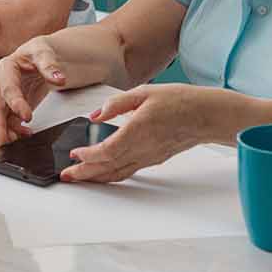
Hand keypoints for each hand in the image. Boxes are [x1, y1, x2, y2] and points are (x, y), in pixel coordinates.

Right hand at [0, 36, 68, 144]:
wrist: (41, 59)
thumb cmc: (39, 53)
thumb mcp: (44, 52)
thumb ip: (50, 66)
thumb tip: (59, 78)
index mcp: (6, 68)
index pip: (8, 89)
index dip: (15, 103)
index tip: (27, 116)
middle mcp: (1, 84)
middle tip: (3, 142)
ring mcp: (3, 98)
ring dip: (2, 132)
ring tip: (15, 142)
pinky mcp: (9, 109)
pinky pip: (5, 123)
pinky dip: (12, 132)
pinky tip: (24, 135)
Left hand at [61, 84, 248, 182]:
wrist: (204, 115)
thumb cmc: (179, 101)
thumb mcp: (144, 92)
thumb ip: (116, 104)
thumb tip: (95, 115)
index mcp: (138, 130)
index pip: (107, 150)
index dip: (88, 156)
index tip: (75, 154)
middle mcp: (142, 148)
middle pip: (108, 167)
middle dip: (85, 174)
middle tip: (67, 176)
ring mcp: (148, 156)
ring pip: (117, 173)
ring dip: (96, 178)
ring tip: (79, 179)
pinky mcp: (153, 159)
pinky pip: (128, 171)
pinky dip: (112, 175)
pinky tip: (103, 174)